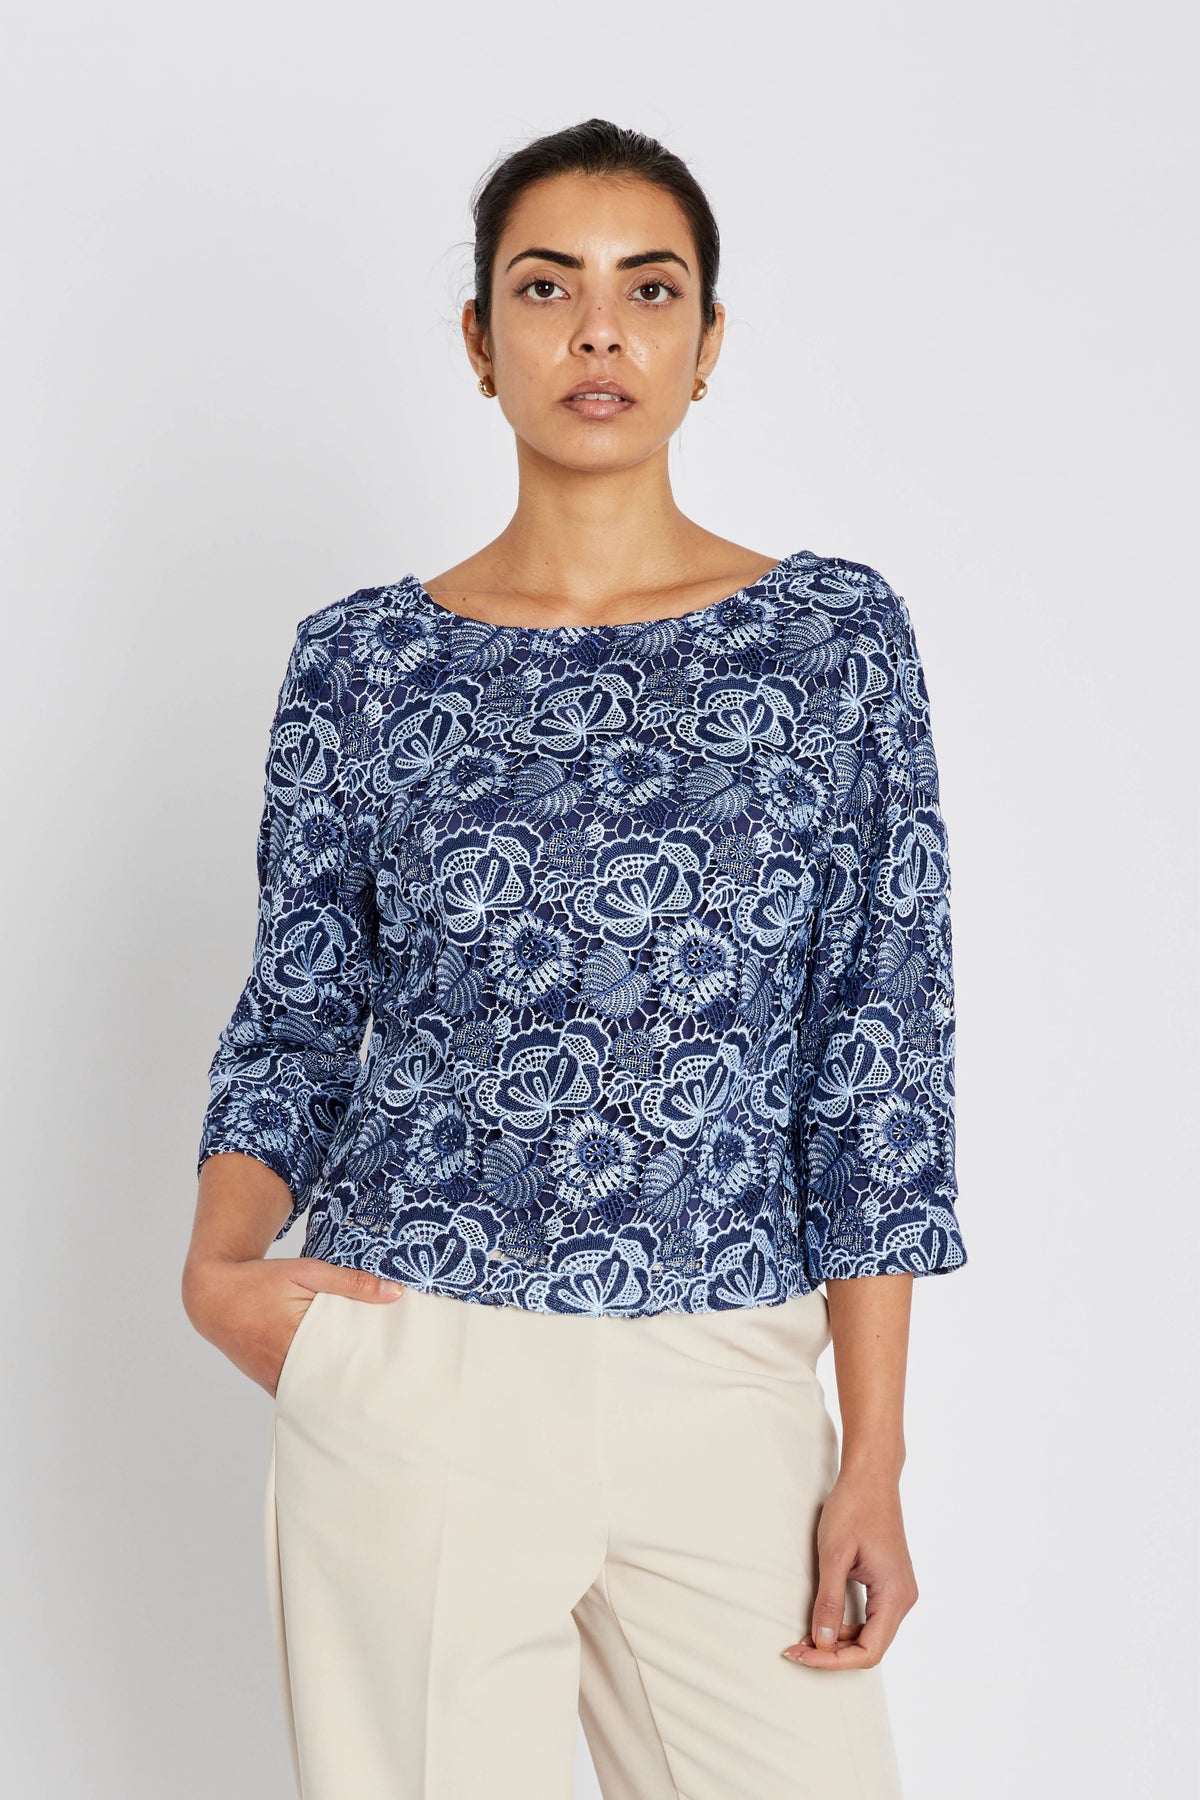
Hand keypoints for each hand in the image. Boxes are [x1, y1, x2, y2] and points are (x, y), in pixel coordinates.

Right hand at [183, 1254, 405, 1395]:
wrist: (214, 1297)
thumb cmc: (261, 1281)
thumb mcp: (307, 1272)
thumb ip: (350, 1282)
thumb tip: (395, 1292)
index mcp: (297, 1340)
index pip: (344, 1365)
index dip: (370, 1372)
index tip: (395, 1377)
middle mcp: (285, 1368)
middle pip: (333, 1386)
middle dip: (360, 1388)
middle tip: (392, 1392)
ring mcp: (276, 1380)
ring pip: (317, 1395)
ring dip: (339, 1392)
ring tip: (372, 1395)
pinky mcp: (270, 1384)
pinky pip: (301, 1394)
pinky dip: (318, 1392)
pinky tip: (340, 1391)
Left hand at [781, 1467, 917, 1669]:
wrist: (871, 1476)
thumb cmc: (853, 1507)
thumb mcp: (834, 1555)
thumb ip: (829, 1601)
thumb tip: (821, 1641)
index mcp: (894, 1594)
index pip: (869, 1651)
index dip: (834, 1661)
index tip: (802, 1655)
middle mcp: (902, 1598)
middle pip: (871, 1647)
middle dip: (833, 1654)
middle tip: (795, 1649)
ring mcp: (897, 1591)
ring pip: (869, 1634)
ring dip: (837, 1641)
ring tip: (803, 1637)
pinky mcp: (888, 1583)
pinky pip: (869, 1617)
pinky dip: (845, 1624)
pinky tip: (820, 1621)